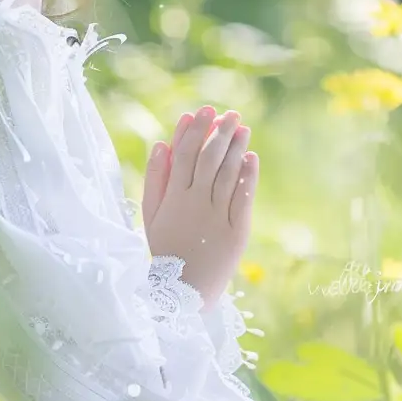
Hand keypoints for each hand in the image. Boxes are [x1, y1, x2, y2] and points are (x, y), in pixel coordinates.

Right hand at [141, 104, 254, 301]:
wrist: (184, 289)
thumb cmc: (165, 248)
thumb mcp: (151, 213)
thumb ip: (155, 178)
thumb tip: (161, 143)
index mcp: (173, 197)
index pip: (184, 153)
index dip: (194, 130)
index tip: (202, 111)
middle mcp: (196, 202)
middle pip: (209, 159)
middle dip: (219, 132)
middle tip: (230, 113)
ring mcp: (217, 216)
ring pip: (228, 174)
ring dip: (236, 148)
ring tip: (243, 128)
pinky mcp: (236, 231)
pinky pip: (243, 198)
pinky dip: (248, 176)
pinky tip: (251, 158)